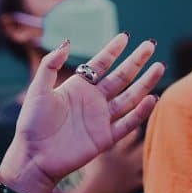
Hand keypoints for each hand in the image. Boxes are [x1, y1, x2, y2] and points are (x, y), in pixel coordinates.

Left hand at [0, 34, 163, 192]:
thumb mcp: (38, 89)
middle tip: (150, 44)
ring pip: (129, 97)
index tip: (125, 36)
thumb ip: (50, 65)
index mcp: (77, 88)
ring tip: (159, 67)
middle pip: (120, 77)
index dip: (112, 50)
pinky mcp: (105, 138)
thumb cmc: (32, 123)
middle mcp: (93, 101)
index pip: (100, 65)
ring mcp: (101, 119)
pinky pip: (127, 123)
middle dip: (135, 61)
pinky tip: (152, 98)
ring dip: (145, 83)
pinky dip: (140, 112)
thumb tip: (67, 42)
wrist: (34, 156)